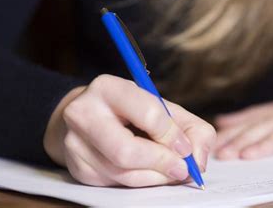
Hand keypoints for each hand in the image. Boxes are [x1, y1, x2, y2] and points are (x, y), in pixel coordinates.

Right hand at [43, 75, 215, 186]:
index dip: (172, 136)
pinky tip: (149, 172)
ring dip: (155, 177)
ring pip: (123, 173)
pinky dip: (141, 182)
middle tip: (182, 169)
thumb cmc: (133, 111)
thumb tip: (197, 160)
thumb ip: (192, 129)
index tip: (186, 148)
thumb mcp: (164, 108)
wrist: (90, 117)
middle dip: (162, 163)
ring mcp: (75, 143)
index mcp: (108, 88)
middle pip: (126, 151)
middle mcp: (83, 113)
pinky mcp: (77, 168)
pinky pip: (116, 184)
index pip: (147, 114)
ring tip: (169, 170)